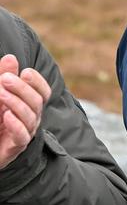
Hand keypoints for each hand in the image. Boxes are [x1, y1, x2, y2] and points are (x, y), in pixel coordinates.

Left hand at [0, 54, 51, 169]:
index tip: (24, 72)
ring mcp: (25, 132)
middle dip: (22, 89)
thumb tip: (11, 58)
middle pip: (37, 102)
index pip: (43, 92)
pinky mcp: (15, 147)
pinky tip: (6, 116)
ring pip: (30, 117)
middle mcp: (32, 118)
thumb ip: (4, 77)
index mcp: (30, 105)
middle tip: (4, 79)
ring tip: (0, 93)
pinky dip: (16, 125)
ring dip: (15, 103)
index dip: (37, 82)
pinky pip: (22, 136)